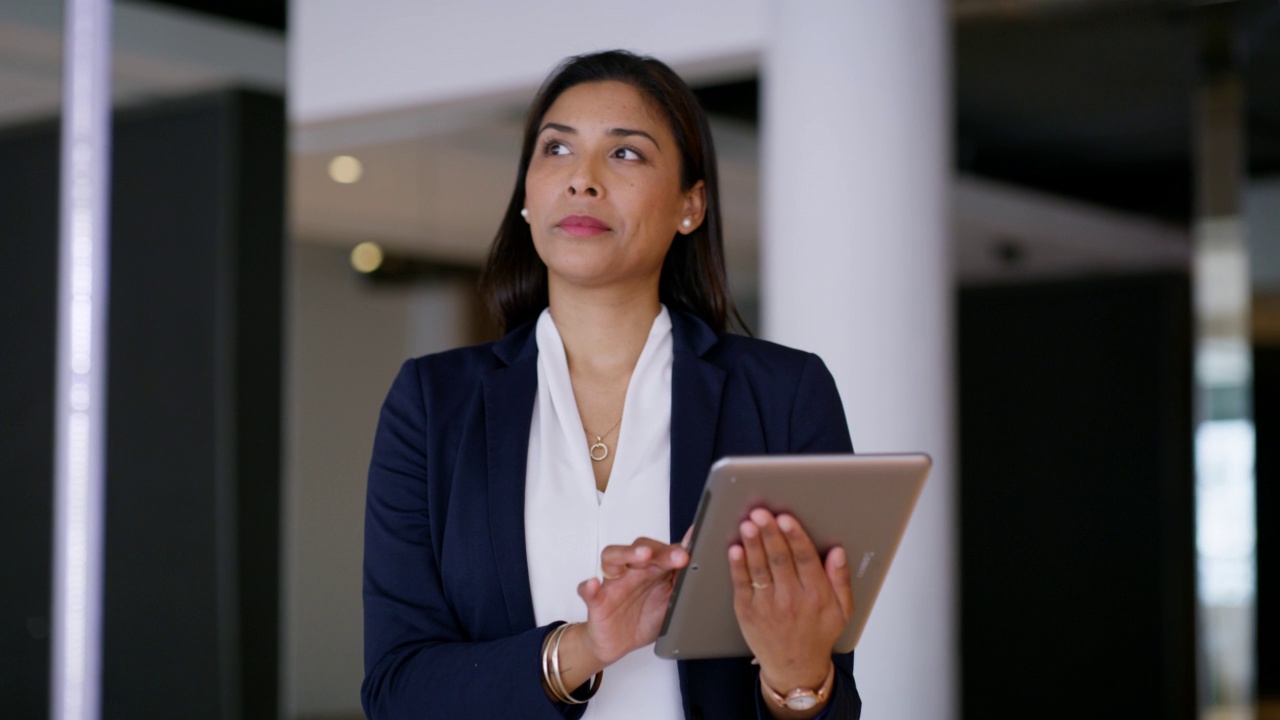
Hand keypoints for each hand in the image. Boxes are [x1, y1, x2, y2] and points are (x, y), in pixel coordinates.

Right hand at [576, 537, 688, 665]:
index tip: (694, 550)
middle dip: (660, 550)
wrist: (618, 643)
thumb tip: (703, 561)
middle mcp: (632, 570)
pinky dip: (589, 586)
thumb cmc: (645, 618)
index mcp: (653, 569)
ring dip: (627, 553)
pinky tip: (593, 584)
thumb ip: (683, 581)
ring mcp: (613, 583)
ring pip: (613, 558)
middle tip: (678, 556)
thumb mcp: (671, 602)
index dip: (678, 549)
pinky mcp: (597, 601)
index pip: (664, 550)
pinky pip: (589, 591)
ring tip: (642, 555)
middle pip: (641, 548)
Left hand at [728, 509, 853, 693]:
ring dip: (753, 545)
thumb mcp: (843, 610)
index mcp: (816, 595)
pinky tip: (734, 550)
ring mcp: (767, 606)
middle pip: (780, 560)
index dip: (795, 537)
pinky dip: (737, 566)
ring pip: (759, 569)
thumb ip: (841, 579)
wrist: (794, 668)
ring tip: (748, 524)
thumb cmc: (818, 634)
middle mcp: (792, 599)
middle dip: (770, 533)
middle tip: (762, 513)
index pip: (805, 559)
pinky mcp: (747, 611)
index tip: (787, 518)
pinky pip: (741, 584)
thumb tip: (837, 552)